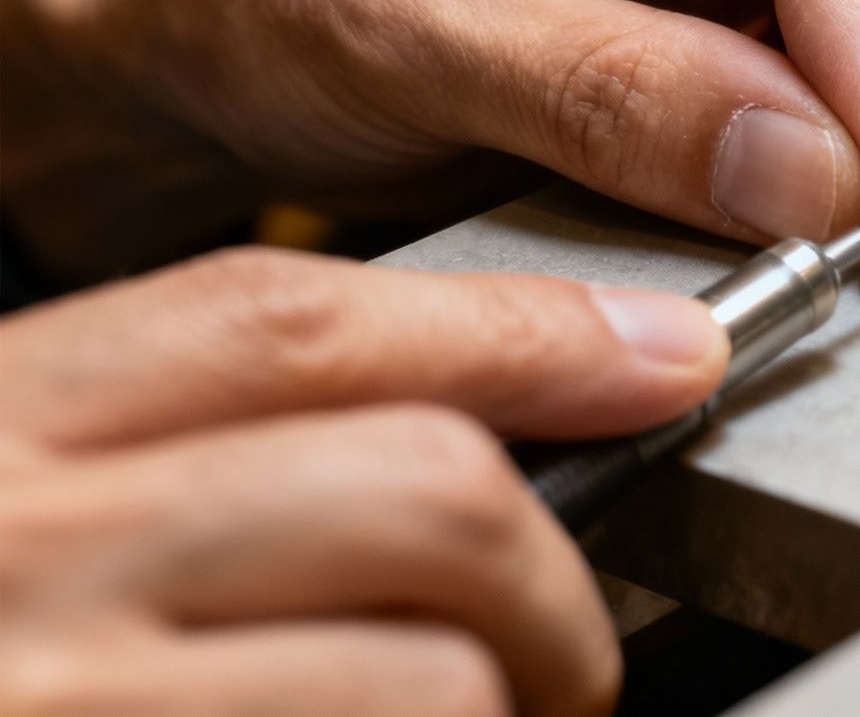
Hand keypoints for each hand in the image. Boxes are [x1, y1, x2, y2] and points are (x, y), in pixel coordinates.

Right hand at [0, 247, 728, 715]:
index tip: (654, 355)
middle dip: (551, 578)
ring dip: (505, 714)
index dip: (517, 333)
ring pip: (433, 676)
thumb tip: (462, 450)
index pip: (291, 323)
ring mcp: (53, 706)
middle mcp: (10, 555)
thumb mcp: (4, 517)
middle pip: (418, 488)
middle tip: (560, 653)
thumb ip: (162, 469)